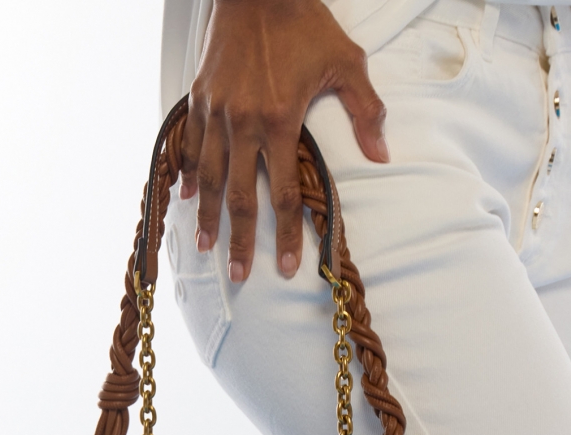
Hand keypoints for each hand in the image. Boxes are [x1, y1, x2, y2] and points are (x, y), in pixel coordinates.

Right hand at [180, 0, 387, 281]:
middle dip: (240, 241)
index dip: (287, 234)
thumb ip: (365, 112)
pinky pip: (192, 144)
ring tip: (205, 246)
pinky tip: (189, 196)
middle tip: (239, 275)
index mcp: (280, 120)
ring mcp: (217, 112)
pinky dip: (191, 172)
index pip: (285, 193)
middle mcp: (244, 123)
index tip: (288, 266)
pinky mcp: (200, 98)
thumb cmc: (304, 23)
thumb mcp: (346, 63)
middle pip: (242, 197)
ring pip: (211, 177)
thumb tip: (381, 156)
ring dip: (209, 216)